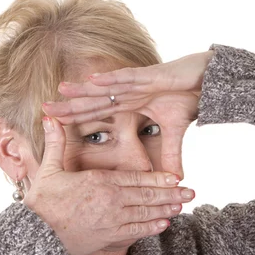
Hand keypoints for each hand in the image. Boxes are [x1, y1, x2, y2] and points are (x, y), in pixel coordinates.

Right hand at [23, 117, 194, 254]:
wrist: (34, 237)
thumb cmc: (42, 204)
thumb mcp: (47, 170)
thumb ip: (55, 144)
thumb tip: (49, 118)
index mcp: (99, 182)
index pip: (136, 178)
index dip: (158, 178)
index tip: (175, 177)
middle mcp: (110, 201)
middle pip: (147, 196)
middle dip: (171, 194)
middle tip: (190, 192)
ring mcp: (112, 221)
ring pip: (146, 214)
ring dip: (166, 210)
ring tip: (182, 206)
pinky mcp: (109, 238)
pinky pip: (135, 233)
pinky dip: (151, 228)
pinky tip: (164, 224)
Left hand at [42, 51, 214, 180]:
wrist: (208, 81)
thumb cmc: (190, 98)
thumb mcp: (176, 133)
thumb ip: (171, 154)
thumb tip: (173, 178)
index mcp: (132, 104)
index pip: (100, 113)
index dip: (79, 117)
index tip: (57, 124)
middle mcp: (130, 92)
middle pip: (95, 100)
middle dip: (71, 105)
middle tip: (45, 108)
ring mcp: (139, 83)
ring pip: (106, 87)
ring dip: (84, 89)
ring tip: (61, 90)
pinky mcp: (151, 76)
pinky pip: (127, 78)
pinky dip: (111, 79)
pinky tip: (93, 80)